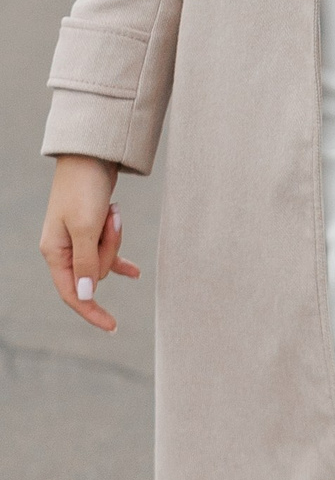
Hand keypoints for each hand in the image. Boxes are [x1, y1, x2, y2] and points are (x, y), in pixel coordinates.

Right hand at [41, 156, 138, 333]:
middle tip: (111, 219)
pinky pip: (108, 252)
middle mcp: (64, 249)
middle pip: (95, 272)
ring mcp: (79, 239)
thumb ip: (87, 262)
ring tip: (113, 210)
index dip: (91, 311)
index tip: (113, 327)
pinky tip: (136, 274)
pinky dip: (120, 256)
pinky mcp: (93, 228)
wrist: (91, 153)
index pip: (72, 293)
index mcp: (54, 252)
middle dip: (109, 250)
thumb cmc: (84, 188)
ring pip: (106, 258)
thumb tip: (86, 296)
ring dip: (115, 239)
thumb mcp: (86, 227)